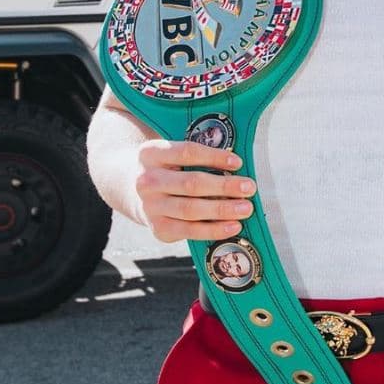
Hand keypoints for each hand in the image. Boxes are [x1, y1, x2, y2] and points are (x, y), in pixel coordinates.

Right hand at [136, 139, 255, 242]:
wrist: (133, 190)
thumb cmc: (167, 168)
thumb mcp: (172, 154)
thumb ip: (197, 157)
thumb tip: (235, 165)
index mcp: (151, 154)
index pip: (186, 152)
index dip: (214, 157)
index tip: (238, 162)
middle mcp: (146, 181)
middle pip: (191, 184)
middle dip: (224, 186)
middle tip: (249, 187)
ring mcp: (150, 207)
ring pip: (191, 209)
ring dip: (222, 209)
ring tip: (245, 208)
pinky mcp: (158, 228)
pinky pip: (189, 231)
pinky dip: (213, 230)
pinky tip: (232, 226)